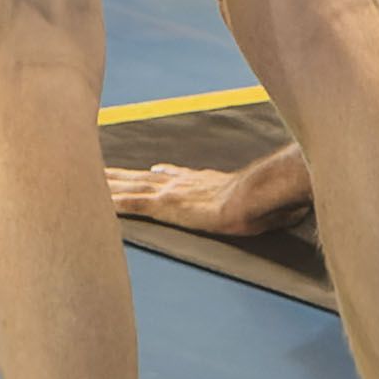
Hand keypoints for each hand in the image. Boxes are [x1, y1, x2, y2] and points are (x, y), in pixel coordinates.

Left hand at [104, 156, 303, 237]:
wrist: (256, 196)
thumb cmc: (264, 201)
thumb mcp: (265, 205)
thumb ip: (268, 206)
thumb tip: (294, 208)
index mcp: (202, 183)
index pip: (175, 176)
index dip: (160, 173)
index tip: (151, 169)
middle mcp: (182, 183)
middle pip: (143, 178)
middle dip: (120, 175)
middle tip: (96, 169)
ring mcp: (171, 192)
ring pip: (130, 187)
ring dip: (107, 184)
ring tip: (85, 180)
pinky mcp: (166, 205)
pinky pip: (132, 204)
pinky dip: (113, 202)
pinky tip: (96, 202)